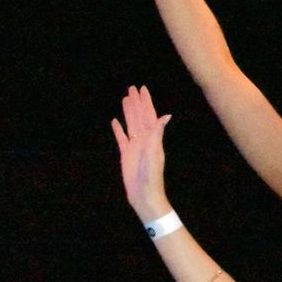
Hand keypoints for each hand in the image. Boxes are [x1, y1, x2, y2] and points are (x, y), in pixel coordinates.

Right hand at [111, 85, 172, 220]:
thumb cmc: (152, 174)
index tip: (142, 89)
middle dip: (136, 102)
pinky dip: (118, 129)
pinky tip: (115, 121)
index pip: (148, 114)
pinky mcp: (125, 154)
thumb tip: (166, 116)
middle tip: (132, 88)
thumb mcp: (155, 152)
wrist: (144, 193)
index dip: (145, 102)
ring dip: (128, 112)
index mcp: (152, 137)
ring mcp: (134, 146)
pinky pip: (121, 138)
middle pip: (139, 116)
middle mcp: (144, 139)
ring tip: (124, 99)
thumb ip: (158, 133)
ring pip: (130, 124)